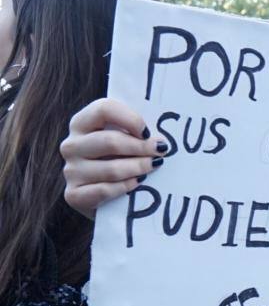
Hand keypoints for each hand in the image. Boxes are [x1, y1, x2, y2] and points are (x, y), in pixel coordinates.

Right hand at [61, 99, 163, 218]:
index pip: (104, 109)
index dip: (131, 119)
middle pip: (110, 141)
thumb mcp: (123, 139)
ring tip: (154, 166)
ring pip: (111, 169)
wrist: (100, 196)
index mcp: (81, 123)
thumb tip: (160, 138)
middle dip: (141, 147)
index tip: (149, 132)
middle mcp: (72, 145)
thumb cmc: (117, 159)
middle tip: (161, 151)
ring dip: (138, 168)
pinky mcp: (74, 194)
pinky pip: (105, 190)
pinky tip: (138, 183)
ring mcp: (71, 170)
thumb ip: (134, 131)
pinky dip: (125, 187)